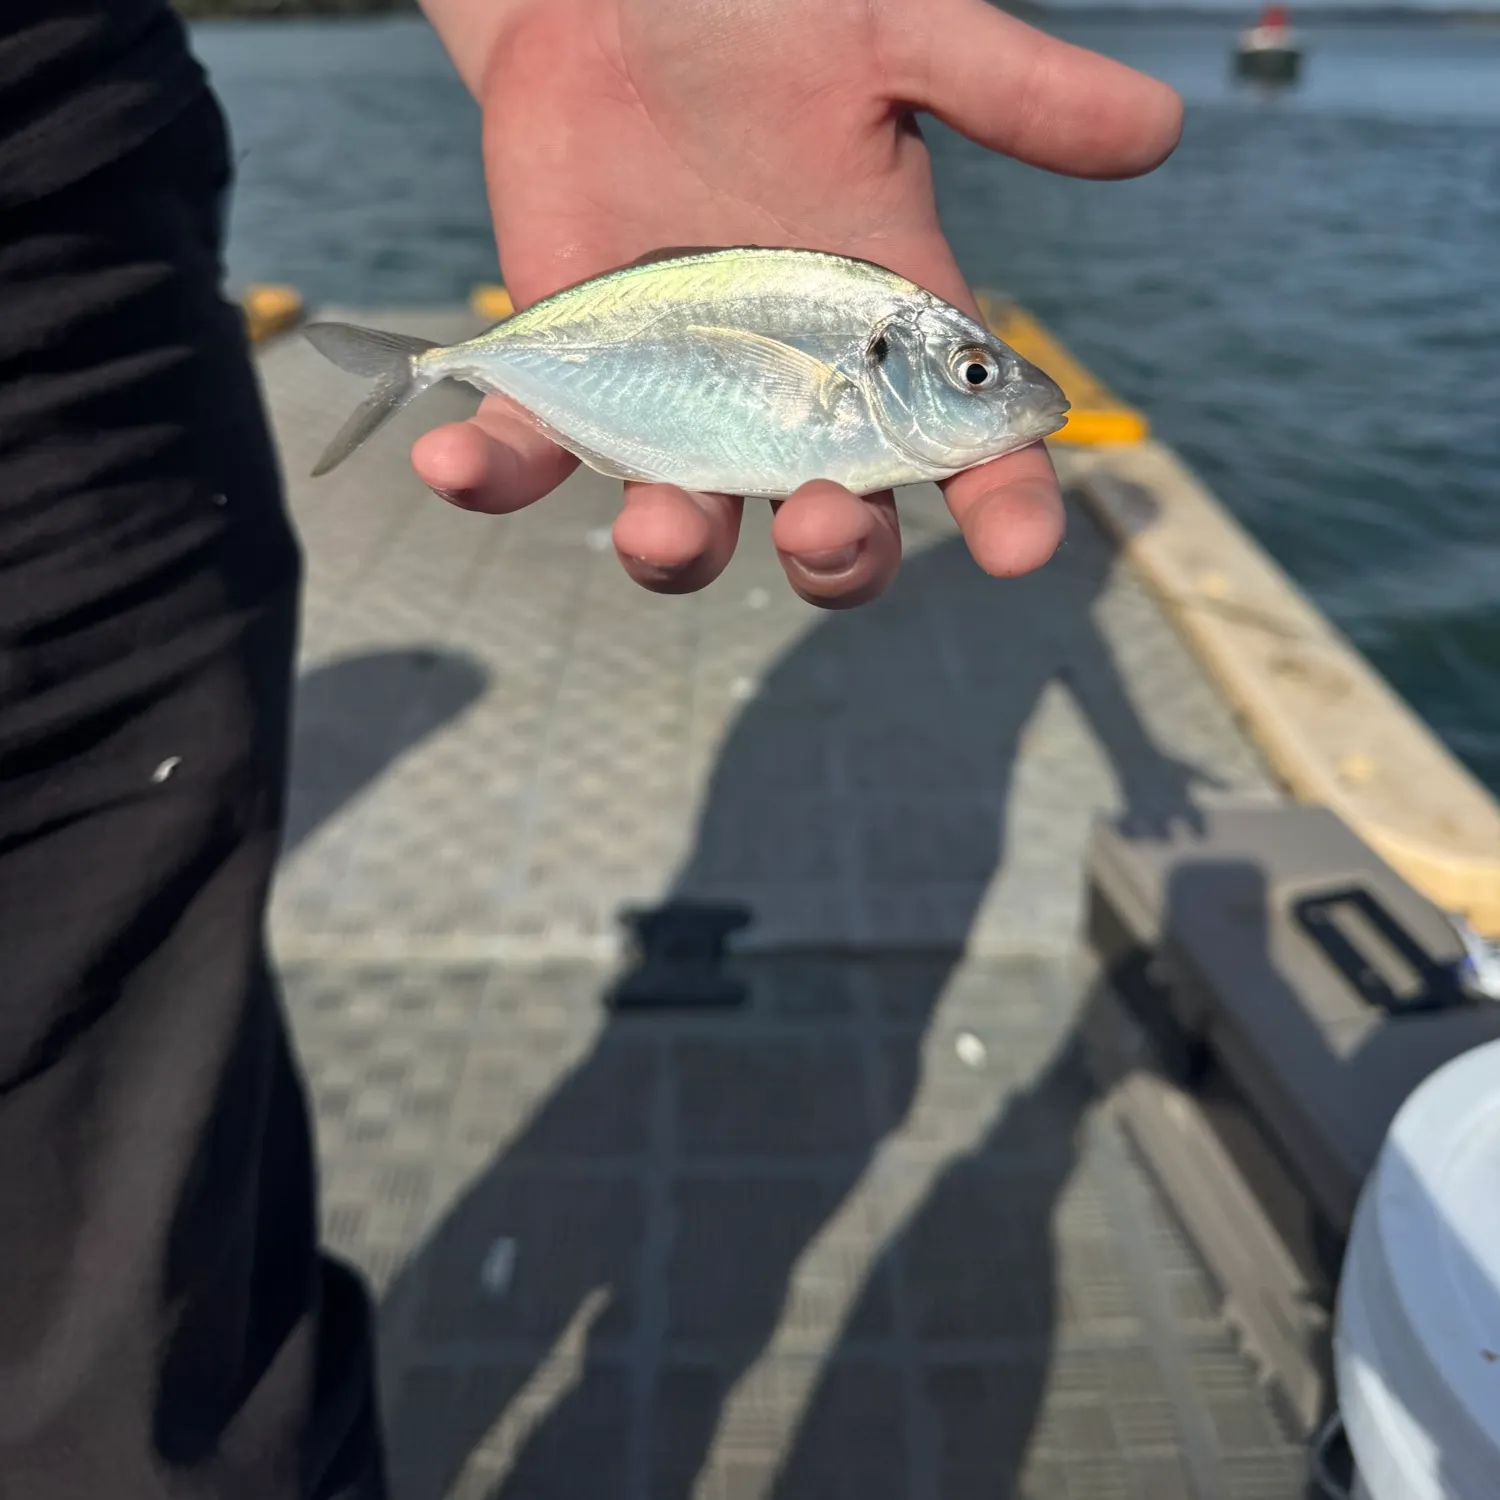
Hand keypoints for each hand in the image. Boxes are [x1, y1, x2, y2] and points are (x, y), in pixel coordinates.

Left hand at [414, 0, 1180, 607]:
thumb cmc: (761, 17)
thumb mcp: (891, 37)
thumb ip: (1007, 89)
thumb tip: (1160, 128)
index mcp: (884, 340)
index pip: (967, 454)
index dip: (1003, 509)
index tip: (1022, 546)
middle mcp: (788, 398)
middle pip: (835, 529)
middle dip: (835, 555)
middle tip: (823, 518)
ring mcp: (676, 404)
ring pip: (691, 526)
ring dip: (676, 548)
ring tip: (661, 528)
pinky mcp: (570, 381)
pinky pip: (536, 455)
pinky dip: (495, 474)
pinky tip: (458, 466)